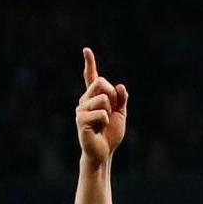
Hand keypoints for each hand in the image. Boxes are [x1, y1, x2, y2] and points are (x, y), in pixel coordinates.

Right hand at [76, 46, 127, 162]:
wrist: (103, 153)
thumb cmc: (109, 134)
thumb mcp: (120, 114)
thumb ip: (121, 99)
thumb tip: (120, 86)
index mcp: (94, 97)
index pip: (91, 77)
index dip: (89, 63)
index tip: (86, 50)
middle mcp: (85, 100)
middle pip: (101, 82)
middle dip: (112, 96)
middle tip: (110, 112)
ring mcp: (81, 109)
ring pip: (103, 98)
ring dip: (109, 111)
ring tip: (102, 124)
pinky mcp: (81, 119)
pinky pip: (102, 112)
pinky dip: (105, 121)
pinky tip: (98, 129)